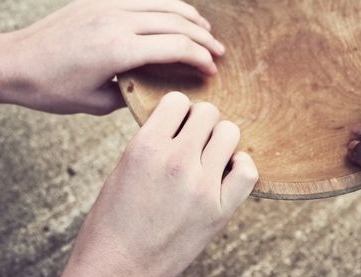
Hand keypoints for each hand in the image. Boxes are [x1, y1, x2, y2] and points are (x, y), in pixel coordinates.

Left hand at [2, 0, 224, 114]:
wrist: (15, 62)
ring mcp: (107, 4)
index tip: (212, 70)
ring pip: (162, 3)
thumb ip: (132, 94)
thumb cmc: (52, 89)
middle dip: (203, 38)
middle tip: (219, 52)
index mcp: (120, 50)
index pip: (176, 47)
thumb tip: (156, 90)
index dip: (200, 58)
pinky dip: (162, 0)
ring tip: (204, 28)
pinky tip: (171, 9)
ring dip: (188, 15)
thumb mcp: (96, 103)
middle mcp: (117, 21)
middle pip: (176, 23)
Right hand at [62, 92, 257, 276]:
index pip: (178, 101)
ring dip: (220, 141)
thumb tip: (181, 122)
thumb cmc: (113, 222)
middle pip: (208, 113)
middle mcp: (175, 161)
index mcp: (145, 147)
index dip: (177, 111)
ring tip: (209, 156)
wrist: (117, 269)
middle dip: (200, 123)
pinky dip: (241, 166)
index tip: (175, 125)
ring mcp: (201, 186)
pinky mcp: (219, 211)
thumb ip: (154, 142)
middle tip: (193, 142)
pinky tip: (227, 172)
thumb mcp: (124, 168)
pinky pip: (248, 171)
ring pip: (230, 133)